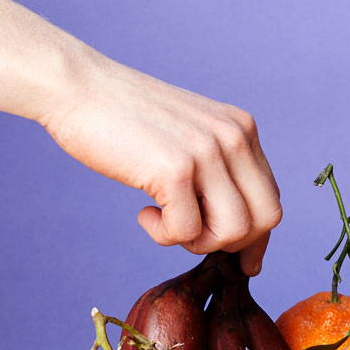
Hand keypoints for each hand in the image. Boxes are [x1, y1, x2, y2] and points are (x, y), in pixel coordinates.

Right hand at [41, 53, 281, 273]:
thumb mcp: (189, 136)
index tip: (244, 262)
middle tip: (191, 233)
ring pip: (233, 232)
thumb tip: (241, 233)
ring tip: (165, 220)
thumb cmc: (125, 119)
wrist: (78, 87)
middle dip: (231, 242)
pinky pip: (186, 233)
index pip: (271, 198)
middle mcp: (234, 137)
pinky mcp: (175, 170)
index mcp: (242, 128)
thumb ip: (218, 171)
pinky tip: (144, 212)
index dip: (258, 237)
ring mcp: (207, 152)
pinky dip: (162, 235)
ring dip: (197, 241)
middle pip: (266, 219)